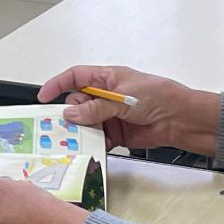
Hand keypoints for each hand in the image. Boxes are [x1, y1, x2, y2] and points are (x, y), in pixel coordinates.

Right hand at [36, 65, 219, 154]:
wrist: (180, 119)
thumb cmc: (159, 96)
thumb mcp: (123, 98)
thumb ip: (96, 107)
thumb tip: (71, 114)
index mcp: (107, 78)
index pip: (75, 77)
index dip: (58, 85)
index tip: (44, 96)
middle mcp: (106, 96)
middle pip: (76, 104)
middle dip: (71, 115)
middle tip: (68, 125)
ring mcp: (110, 115)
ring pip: (85, 123)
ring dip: (83, 131)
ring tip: (82, 138)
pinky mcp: (117, 133)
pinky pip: (98, 138)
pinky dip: (95, 143)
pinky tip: (98, 145)